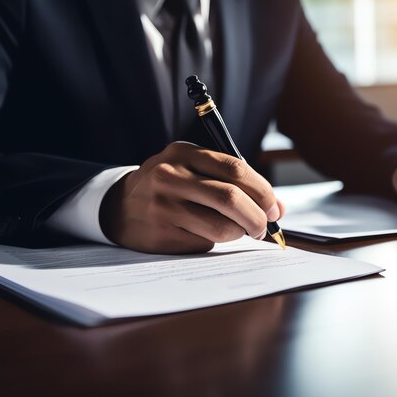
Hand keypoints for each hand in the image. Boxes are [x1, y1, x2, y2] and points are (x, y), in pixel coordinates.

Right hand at [99, 142, 283, 253]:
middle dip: (257, 217)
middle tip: (263, 227)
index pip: (236, 169)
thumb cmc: (169, 186)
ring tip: (237, 231)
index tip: (274, 208)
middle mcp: (170, 176)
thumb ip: (232, 181)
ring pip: (221, 227)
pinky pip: (204, 243)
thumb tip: (277, 208)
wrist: (119, 206)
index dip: (263, 191)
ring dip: (239, 233)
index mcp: (183, 152)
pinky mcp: (161, 234)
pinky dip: (216, 242)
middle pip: (231, 198)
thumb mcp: (192, 169)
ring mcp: (164, 206)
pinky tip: (206, 235)